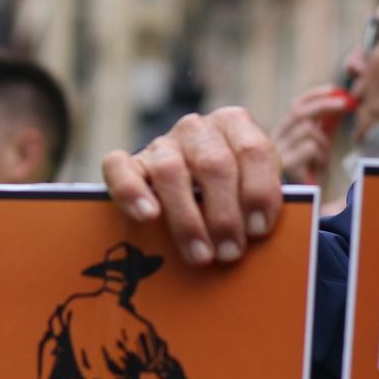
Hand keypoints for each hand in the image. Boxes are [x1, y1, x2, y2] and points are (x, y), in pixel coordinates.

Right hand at [102, 107, 282, 266]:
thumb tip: (259, 236)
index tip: (259, 229)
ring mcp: (162, 144)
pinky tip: (148, 217)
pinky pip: (118, 166)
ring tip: (200, 255)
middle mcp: (197, 128)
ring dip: (187, 219)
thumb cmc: (234, 195)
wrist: (197, 189)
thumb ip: (259, 203)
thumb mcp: (252, 189)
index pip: (253, 150)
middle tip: (230, 253)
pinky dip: (131, 192)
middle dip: (224, 215)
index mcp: (235, 124)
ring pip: (170, 171)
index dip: (258, 190)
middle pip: (214, 165)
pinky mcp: (132, 162)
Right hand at [273, 85, 356, 185]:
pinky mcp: (283, 166)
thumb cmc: (313, 177)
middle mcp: (274, 140)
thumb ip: (326, 125)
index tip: (334, 88)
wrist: (305, 208)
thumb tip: (342, 101)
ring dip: (323, 142)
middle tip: (347, 103)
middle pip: (299, 111)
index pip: (296, 105)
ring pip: (308, 130)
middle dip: (325, 103)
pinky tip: (316, 170)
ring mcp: (277, 153)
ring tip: (322, 160)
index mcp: (283, 133)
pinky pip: (310, 147)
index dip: (315, 94)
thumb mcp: (321, 145)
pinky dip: (320, 155)